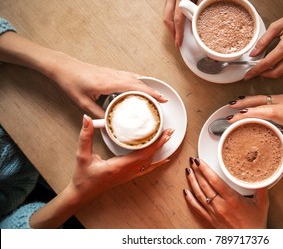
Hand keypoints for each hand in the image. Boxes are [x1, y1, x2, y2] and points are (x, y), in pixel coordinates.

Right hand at [29, 115, 173, 227]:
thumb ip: (85, 137)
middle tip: (170, 132)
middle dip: (161, 143)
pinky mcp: (128, 176)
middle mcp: (127, 172)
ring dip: (159, 150)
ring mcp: (129, 175)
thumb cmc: (84, 177)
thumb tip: (87, 120)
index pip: (142, 154)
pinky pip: (146, 169)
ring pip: (149, 163)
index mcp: (119, 166)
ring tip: (168, 138)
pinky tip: (164, 159)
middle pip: (149, 157)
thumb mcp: (82, 155)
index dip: (155, 144)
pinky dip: (156, 163)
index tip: (164, 134)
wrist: (83, 193)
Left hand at [51, 53, 167, 117]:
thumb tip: (109, 123)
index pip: (135, 87)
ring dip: (147, 85)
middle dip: (153, 91)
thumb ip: (97, 113)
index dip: (150, 93)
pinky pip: (129, 76)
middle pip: (139, 82)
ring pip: (135, 78)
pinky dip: (138, 81)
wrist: (64, 67)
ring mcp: (113, 72)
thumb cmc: (71, 82)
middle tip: (164, 100)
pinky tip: (141, 85)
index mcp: (109, 83)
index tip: (161, 99)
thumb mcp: (83, 102)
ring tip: (156, 94)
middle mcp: (113, 76)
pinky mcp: (110, 72)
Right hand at [163, 0, 211, 46]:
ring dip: (170, 26)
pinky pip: (167, 8)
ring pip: (165, 14)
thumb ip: (203, 4)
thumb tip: (200, 20)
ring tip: (178, 35)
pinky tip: (177, 23)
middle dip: (172, 32)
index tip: (179, 42)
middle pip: (167, 18)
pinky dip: (171, 18)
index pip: (178, 18)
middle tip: (177, 43)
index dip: (178, 32)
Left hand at [184, 157, 268, 228]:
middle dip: (196, 171)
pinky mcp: (210, 220)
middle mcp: (220, 205)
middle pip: (204, 185)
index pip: (214, 180)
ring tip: (188, 171)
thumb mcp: (262, 205)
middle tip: (192, 161)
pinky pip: (196, 208)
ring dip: (191, 182)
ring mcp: (213, 213)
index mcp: (232, 199)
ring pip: (198, 194)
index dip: (205, 169)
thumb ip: (262, 190)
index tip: (200, 161)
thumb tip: (263, 177)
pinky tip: (186, 191)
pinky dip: (189, 199)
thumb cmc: (255, 225)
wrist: (248, 242)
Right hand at [227, 94, 282, 148]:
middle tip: (228, 115)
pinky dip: (252, 100)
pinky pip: (263, 97)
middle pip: (258, 103)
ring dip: (245, 101)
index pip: (264, 112)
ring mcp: (282, 98)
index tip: (235, 119)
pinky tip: (244, 102)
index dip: (248, 115)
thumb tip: (280, 165)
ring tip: (231, 106)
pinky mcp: (281, 96)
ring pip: (259, 97)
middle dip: (242, 109)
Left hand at [245, 7, 282, 79]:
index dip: (256, 70)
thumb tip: (253, 54)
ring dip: (271, 73)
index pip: (267, 63)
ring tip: (262, 69)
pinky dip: (279, 68)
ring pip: (282, 72)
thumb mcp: (275, 27)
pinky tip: (273, 64)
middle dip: (262, 75)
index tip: (248, 75)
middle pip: (275, 73)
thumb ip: (263, 41)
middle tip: (253, 73)